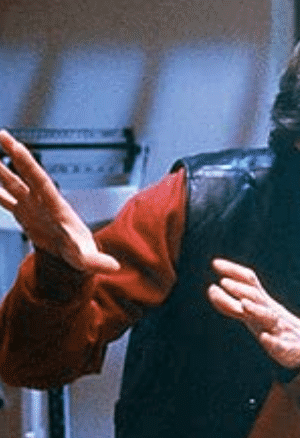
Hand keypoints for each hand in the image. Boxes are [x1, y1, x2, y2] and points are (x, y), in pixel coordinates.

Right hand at [0, 129, 119, 273]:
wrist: (73, 256)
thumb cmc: (82, 253)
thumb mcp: (88, 259)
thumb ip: (97, 261)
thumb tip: (113, 266)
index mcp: (55, 206)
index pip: (40, 181)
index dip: (28, 165)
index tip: (16, 147)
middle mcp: (42, 202)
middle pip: (25, 174)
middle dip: (14, 154)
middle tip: (1, 134)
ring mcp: (32, 206)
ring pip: (12, 183)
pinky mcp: (24, 214)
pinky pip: (5, 199)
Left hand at [207, 258, 299, 369]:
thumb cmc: (271, 327)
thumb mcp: (249, 314)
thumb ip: (228, 303)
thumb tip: (211, 288)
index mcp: (262, 302)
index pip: (249, 281)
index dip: (233, 271)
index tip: (215, 263)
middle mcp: (270, 311)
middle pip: (256, 297)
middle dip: (240, 290)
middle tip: (224, 282)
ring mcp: (279, 329)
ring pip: (268, 317)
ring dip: (257, 310)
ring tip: (244, 305)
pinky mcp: (285, 348)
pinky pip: (279, 344)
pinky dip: (272, 340)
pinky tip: (264, 337)